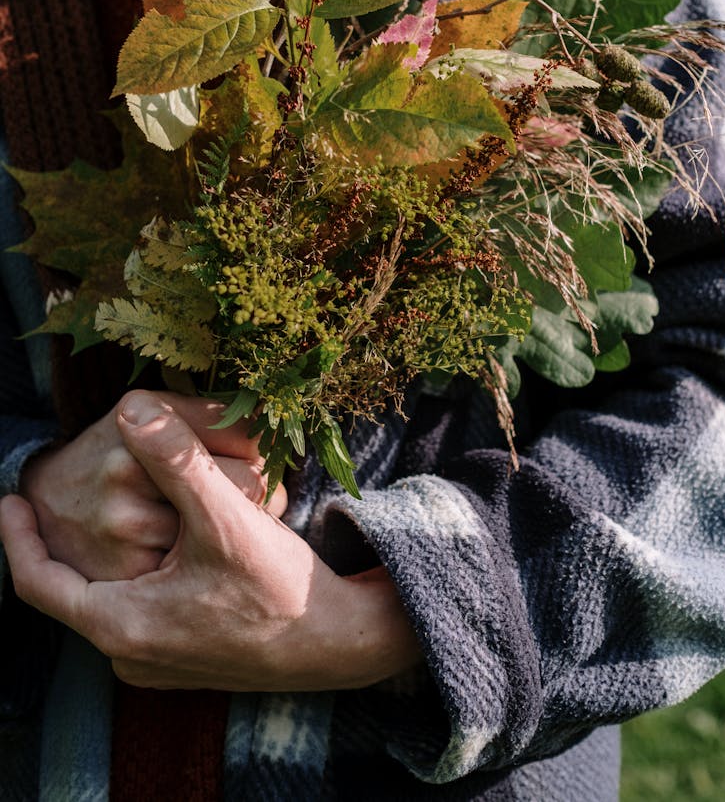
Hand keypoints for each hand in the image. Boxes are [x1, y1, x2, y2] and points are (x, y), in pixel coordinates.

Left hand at [1, 392, 421, 690]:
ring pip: (114, 599)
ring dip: (117, 553)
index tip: (8, 498)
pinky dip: (145, 572)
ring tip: (126, 511)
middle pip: (78, 589)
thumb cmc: (284, 591)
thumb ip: (178, 462)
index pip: (40, 582)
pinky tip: (171, 541)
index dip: (19, 537)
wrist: (343, 643)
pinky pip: (142, 610)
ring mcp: (159, 664)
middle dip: (76, 539)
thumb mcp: (227, 520)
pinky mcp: (187, 660)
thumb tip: (133, 409)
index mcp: (123, 627)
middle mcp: (131, 656)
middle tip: (71, 496)